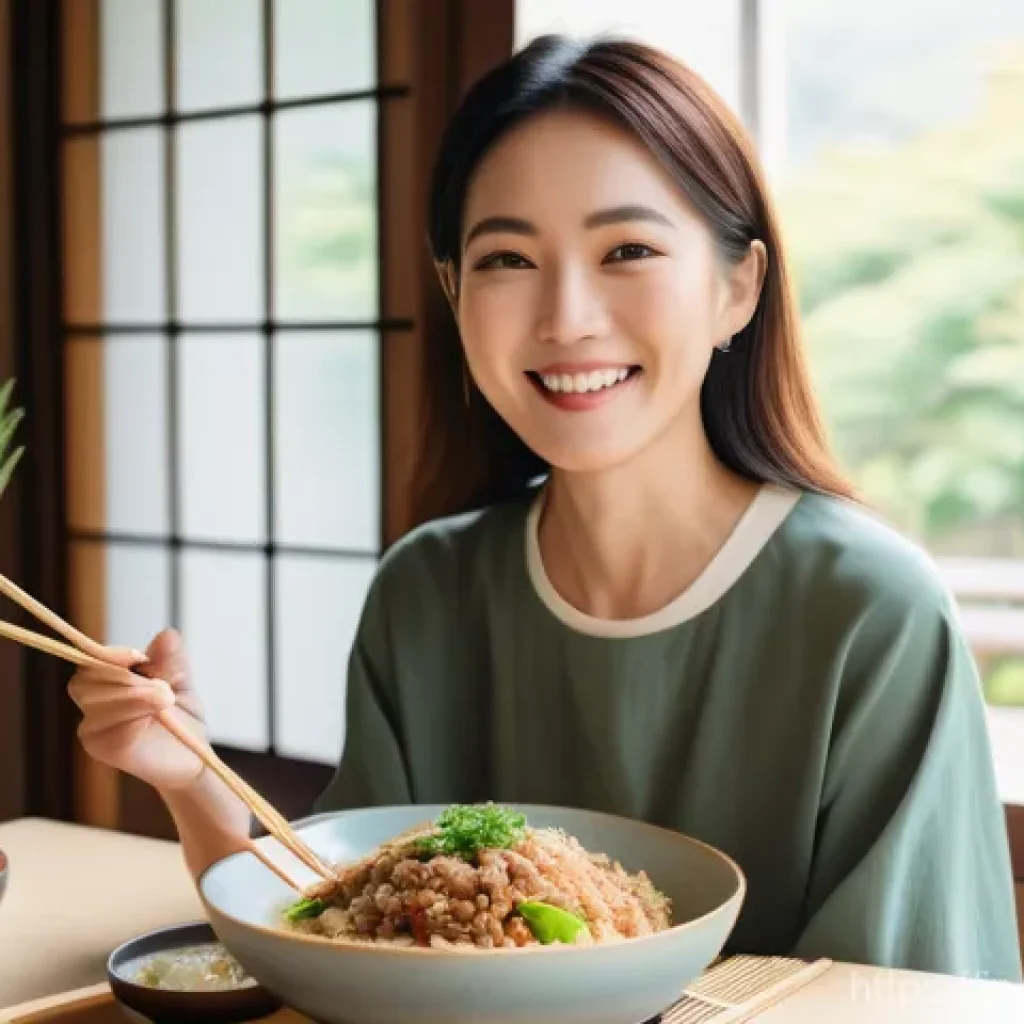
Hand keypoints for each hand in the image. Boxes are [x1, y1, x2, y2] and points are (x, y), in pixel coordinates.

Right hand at [68, 629, 208, 792]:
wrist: (194, 757)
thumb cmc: (182, 719)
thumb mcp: (180, 681)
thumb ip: (170, 659)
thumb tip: (167, 635)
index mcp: (109, 682)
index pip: (91, 661)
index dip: (111, 655)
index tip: (139, 656)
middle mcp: (94, 704)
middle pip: (88, 680)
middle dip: (127, 679)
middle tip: (164, 688)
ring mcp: (94, 728)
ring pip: (97, 702)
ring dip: (135, 697)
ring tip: (166, 701)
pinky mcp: (103, 748)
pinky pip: (109, 728)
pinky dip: (134, 716)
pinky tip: (154, 715)